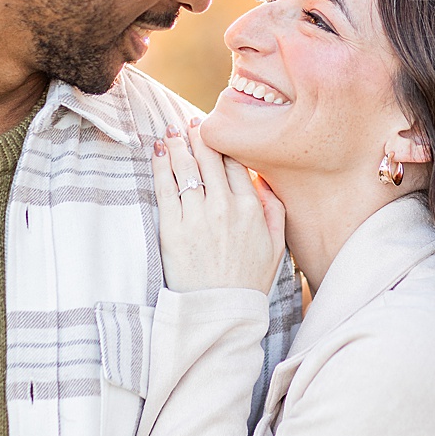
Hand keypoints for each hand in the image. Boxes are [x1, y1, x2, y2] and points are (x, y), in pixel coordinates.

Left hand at [150, 119, 284, 294]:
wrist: (221, 311)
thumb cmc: (249, 280)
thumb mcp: (277, 245)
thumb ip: (274, 209)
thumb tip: (262, 180)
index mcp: (252, 208)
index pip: (235, 164)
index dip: (223, 146)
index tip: (214, 133)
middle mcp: (226, 207)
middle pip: (209, 160)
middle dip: (199, 137)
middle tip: (190, 124)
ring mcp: (198, 217)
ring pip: (186, 169)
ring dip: (177, 145)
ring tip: (170, 132)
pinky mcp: (173, 229)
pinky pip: (165, 188)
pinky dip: (160, 166)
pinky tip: (157, 153)